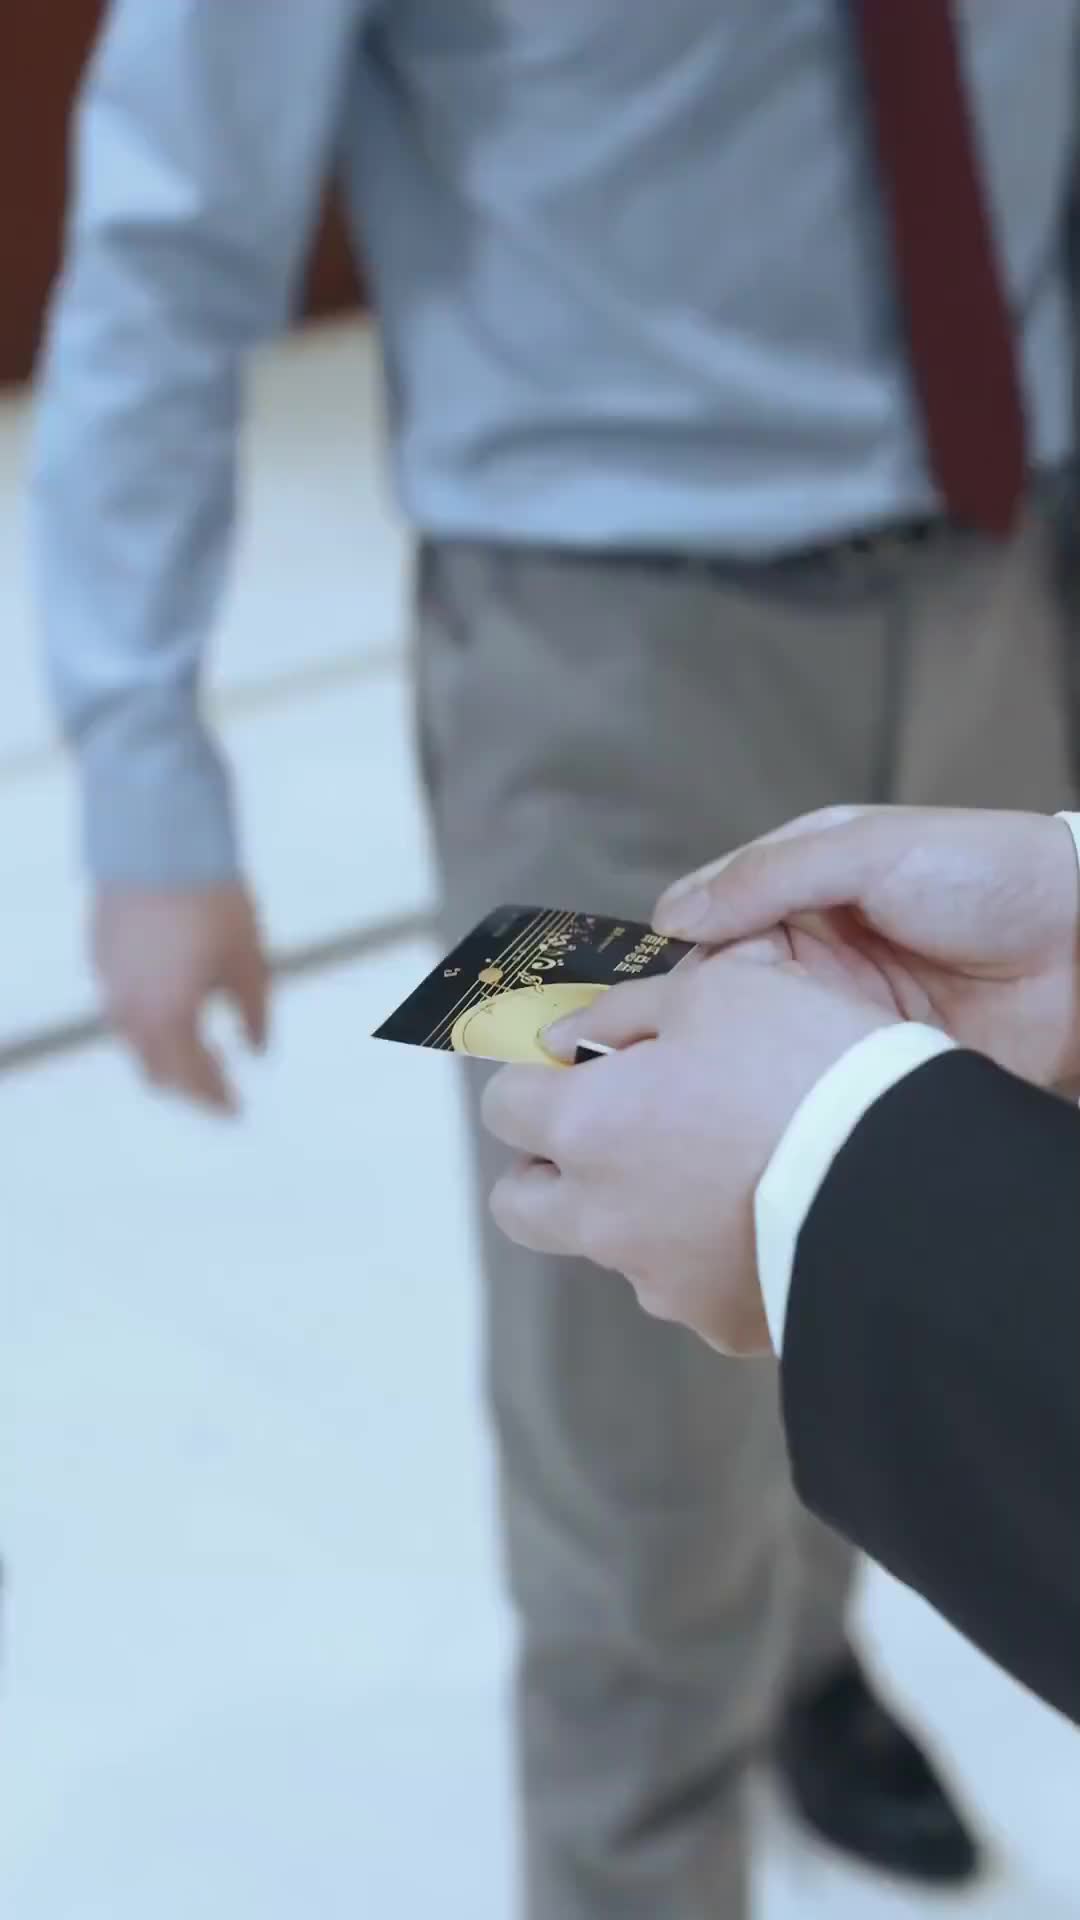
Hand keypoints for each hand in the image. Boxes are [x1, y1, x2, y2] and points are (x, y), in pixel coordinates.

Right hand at [92, 883, 269, 1112]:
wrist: (157, 839)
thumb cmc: (213, 901)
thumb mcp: (249, 961)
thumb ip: (255, 1014)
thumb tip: (259, 1050)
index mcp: (171, 1019)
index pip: (194, 1081)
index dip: (216, 1100)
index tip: (235, 1112)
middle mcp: (131, 1011)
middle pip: (157, 1071)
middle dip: (189, 1084)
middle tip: (218, 1083)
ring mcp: (108, 983)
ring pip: (134, 1039)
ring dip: (165, 1052)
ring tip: (197, 1043)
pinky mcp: (98, 955)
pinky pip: (120, 1002)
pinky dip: (146, 1015)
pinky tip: (170, 997)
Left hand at [483, 952, 893, 1354]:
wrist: (907, 1179)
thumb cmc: (808, 1066)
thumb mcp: (722, 989)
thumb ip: (628, 1011)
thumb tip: (570, 1038)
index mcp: (587, 1126)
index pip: (503, 1107)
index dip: (535, 1080)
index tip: (578, 1067)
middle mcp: (602, 1215)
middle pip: (522, 1204)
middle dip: (549, 1169)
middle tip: (616, 1132)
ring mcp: (660, 1281)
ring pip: (613, 1247)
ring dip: (640, 1211)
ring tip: (725, 1169)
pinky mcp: (721, 1324)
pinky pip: (693, 1287)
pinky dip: (714, 1255)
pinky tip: (772, 1213)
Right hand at [655, 808, 1079, 1090]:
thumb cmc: (987, 874)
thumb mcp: (870, 849)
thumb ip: (772, 875)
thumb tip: (675, 916)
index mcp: (803, 888)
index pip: (713, 924)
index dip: (681, 958)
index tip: (650, 995)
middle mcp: (815, 954)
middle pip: (726, 994)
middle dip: (699, 1021)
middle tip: (674, 1051)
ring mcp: (841, 1013)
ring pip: (760, 1046)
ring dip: (740, 1064)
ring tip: (710, 1086)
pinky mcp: (871, 1066)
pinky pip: (813, 1086)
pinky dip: (789, 1097)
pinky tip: (764, 1110)